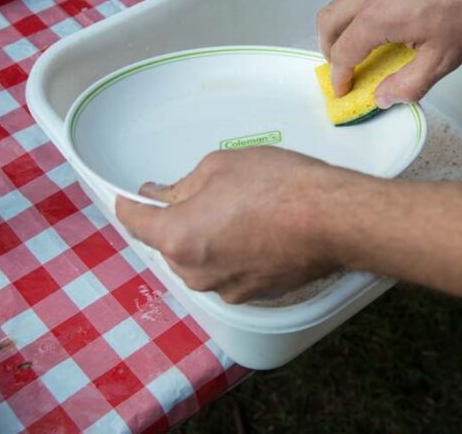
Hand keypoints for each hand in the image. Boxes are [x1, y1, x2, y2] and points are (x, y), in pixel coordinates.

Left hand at [115, 147, 359, 303]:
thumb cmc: (279, 187)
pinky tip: (257, 228)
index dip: (129, 204)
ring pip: (199, 259)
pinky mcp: (253, 295)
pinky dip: (232, 252)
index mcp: (179, 238)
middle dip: (177, 219)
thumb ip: (183, 185)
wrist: (332, 219)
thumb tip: (167, 196)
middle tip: (201, 192)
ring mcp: (225, 289)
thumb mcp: (220, 166)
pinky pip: (228, 270)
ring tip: (239, 209)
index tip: (130, 195)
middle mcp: (196, 273)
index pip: (135, 223)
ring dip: (206, 237)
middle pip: (169, 244)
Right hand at [317, 0, 461, 106]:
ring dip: (343, 23)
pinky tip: (386, 10)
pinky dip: (360, 3)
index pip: (342, 53)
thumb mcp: (444, 57)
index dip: (339, 76)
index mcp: (376, 19)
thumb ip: (410, 83)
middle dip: (328, 49)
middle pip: (327, 22)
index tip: (344, 88)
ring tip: (364, 39)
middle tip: (341, 65)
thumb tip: (384, 97)